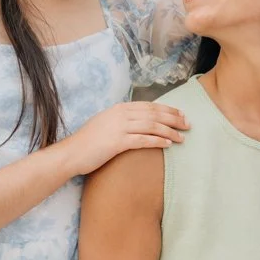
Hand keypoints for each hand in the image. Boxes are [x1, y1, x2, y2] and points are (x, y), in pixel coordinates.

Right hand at [62, 102, 188, 175]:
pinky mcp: (117, 142)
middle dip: (174, 118)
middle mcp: (121, 114)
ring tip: (182, 137)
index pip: (149, 106)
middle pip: (154, 113)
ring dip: (170, 131)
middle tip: (188, 124)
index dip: (167, 109)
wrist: (71, 153)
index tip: (181, 114)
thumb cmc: (88, 142)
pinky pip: (143, 140)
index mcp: (119, 108)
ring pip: (152, 126)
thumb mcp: (106, 123)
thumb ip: (122, 120)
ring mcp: (119, 127)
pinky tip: (169, 144)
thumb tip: (139, 122)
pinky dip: (158, 141)